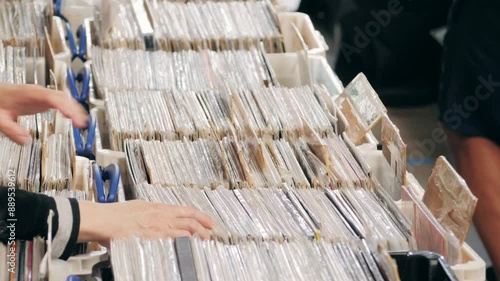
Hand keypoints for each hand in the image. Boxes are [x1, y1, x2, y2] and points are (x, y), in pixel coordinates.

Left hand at [0, 83, 87, 144]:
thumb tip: (26, 141)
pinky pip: (61, 101)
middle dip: (75, 110)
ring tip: (82, 122)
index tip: (76, 119)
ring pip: (64, 97)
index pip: (54, 99)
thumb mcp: (0, 119)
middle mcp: (39, 92)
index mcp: (30, 95)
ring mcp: (42, 94)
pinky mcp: (43, 98)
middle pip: (63, 97)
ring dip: (75, 108)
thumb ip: (12, 131)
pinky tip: (73, 116)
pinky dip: (70, 108)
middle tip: (82, 124)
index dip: (67, 108)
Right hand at [78, 200, 215, 246]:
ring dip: (199, 234)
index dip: (201, 215)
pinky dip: (185, 241)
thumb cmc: (116, 214)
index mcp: (159, 207)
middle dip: (205, 225)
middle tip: (212, 232)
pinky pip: (175, 238)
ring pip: (187, 228)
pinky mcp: (154, 237)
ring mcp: (159, 226)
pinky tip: (191, 245)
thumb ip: (152, 211)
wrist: (104, 220)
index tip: (209, 221)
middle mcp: (162, 215)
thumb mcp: (139, 207)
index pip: (186, 210)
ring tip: (206, 240)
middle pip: (191, 219)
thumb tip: (159, 214)